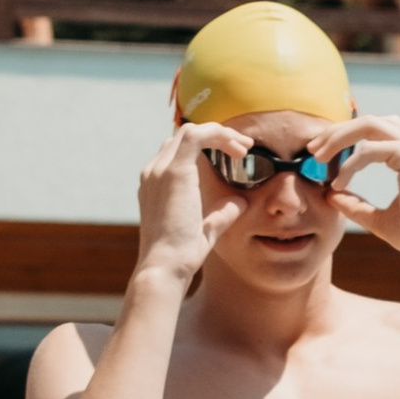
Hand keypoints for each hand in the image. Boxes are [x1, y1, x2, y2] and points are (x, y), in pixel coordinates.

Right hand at [134, 121, 250, 284]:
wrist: (165, 266)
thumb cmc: (182, 256)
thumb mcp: (206, 230)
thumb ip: (221, 213)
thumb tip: (239, 202)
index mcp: (155, 184)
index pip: (179, 151)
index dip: (208, 146)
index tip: (235, 157)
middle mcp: (154, 172)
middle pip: (184, 137)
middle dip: (218, 136)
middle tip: (245, 148)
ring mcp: (160, 170)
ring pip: (190, 131)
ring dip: (221, 133)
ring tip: (244, 147)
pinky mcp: (174, 171)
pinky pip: (196, 136)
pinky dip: (219, 135)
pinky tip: (237, 148)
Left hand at [313, 111, 399, 266]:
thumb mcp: (377, 218)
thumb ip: (355, 204)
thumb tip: (329, 196)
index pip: (374, 130)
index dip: (345, 136)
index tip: (320, 152)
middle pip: (369, 121)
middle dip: (337, 131)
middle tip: (312, 148)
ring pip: (368, 125)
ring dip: (339, 138)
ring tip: (318, 157)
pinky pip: (369, 150)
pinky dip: (349, 165)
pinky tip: (338, 184)